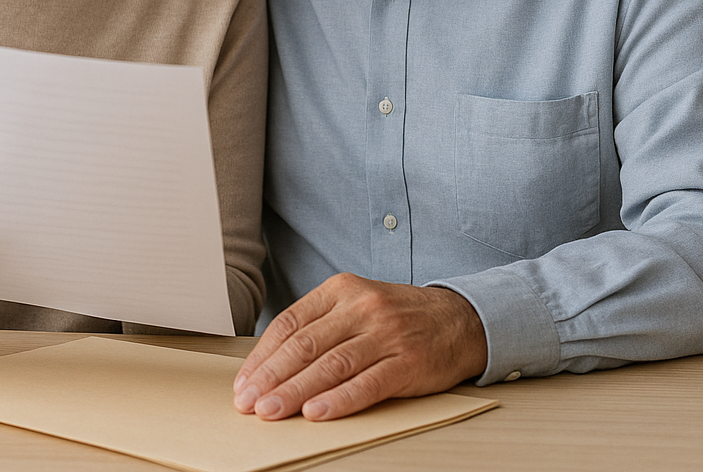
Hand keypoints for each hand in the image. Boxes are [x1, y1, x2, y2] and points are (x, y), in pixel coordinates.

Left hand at [233, 274, 487, 420]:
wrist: (458, 318)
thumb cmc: (397, 317)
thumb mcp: (356, 305)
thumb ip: (320, 326)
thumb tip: (271, 362)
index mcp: (341, 289)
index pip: (291, 322)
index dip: (263, 355)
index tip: (244, 382)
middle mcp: (361, 306)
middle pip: (306, 344)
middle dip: (271, 376)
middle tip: (248, 402)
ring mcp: (385, 333)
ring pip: (331, 364)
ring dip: (296, 391)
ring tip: (271, 411)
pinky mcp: (408, 360)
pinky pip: (368, 383)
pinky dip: (339, 400)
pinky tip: (316, 412)